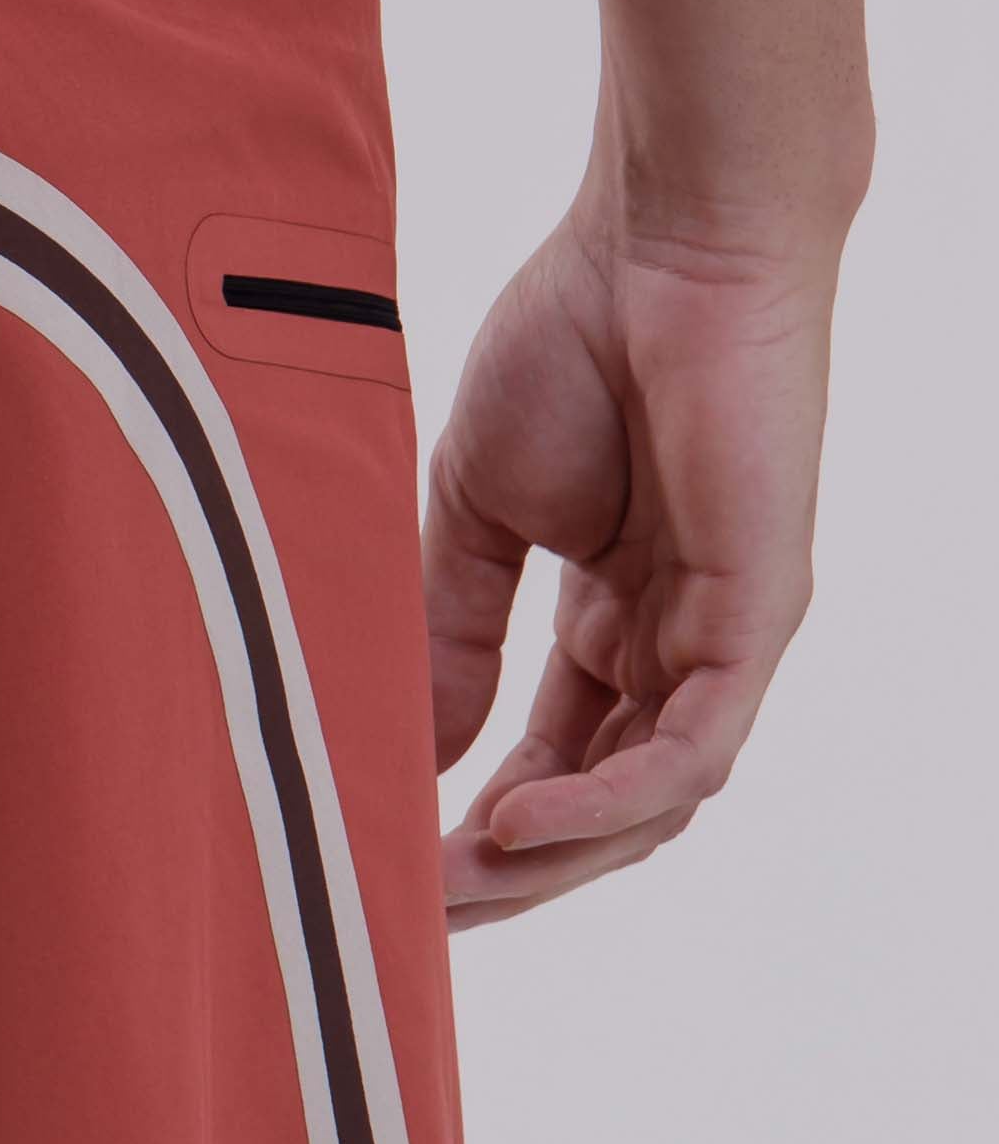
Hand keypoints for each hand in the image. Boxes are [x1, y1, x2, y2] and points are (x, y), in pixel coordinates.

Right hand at [423, 204, 840, 926]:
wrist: (661, 239)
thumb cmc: (576, 337)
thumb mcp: (477, 508)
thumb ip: (453, 627)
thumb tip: (418, 746)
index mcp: (615, 619)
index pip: (551, 762)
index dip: (473, 826)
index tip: (385, 862)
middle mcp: (678, 644)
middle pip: (601, 808)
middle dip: (505, 872)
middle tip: (405, 904)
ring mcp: (725, 638)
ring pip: (649, 805)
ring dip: (548, 859)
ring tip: (446, 880)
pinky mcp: (758, 618)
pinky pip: (690, 752)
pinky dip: (605, 801)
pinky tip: (517, 819)